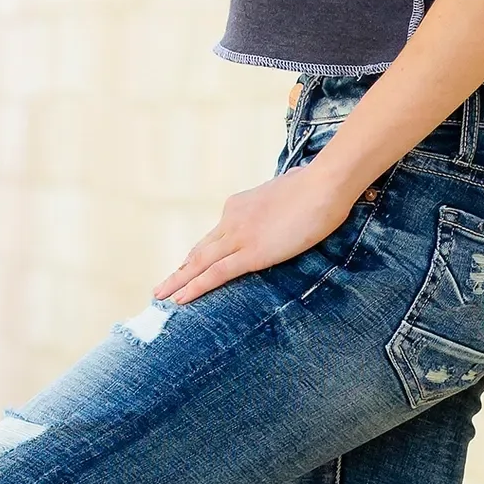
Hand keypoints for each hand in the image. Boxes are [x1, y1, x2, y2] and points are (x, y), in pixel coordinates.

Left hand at [155, 161, 361, 306]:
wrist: (324, 183)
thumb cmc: (318, 185)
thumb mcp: (290, 193)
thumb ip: (281, 203)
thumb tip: (291, 201)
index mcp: (239, 205)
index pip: (214, 235)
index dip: (199, 254)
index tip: (187, 266)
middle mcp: (232, 219)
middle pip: (199, 250)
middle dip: (181, 270)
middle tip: (162, 286)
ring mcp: (239, 236)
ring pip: (199, 263)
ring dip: (177, 282)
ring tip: (159, 296)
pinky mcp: (251, 253)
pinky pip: (216, 274)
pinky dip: (195, 287)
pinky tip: (180, 299)